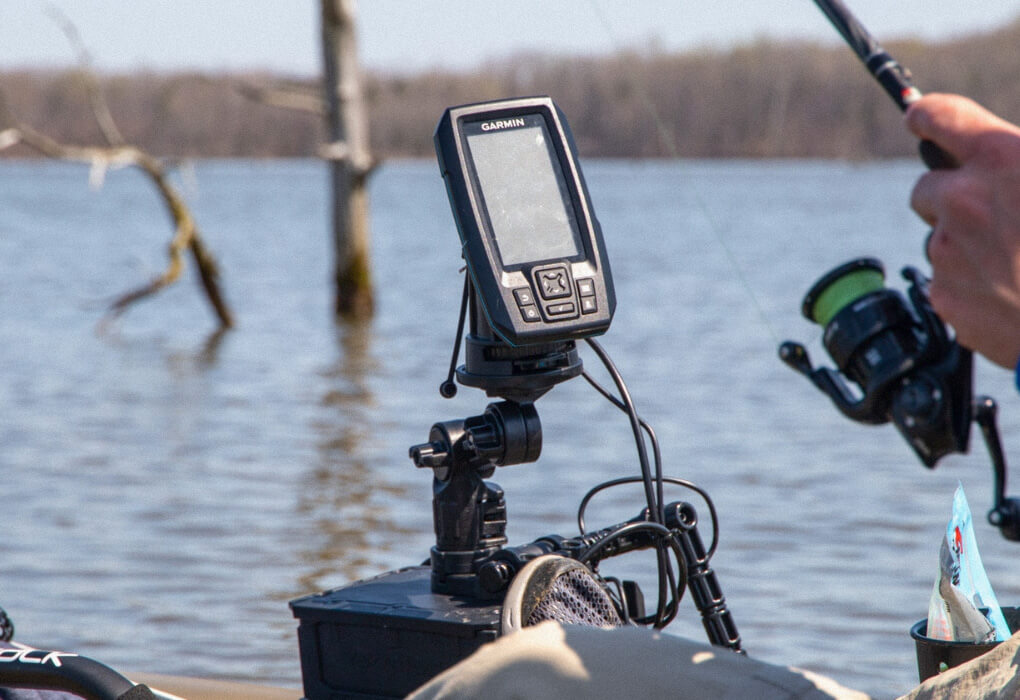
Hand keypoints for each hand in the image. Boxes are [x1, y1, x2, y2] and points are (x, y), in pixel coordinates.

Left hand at [906, 94, 1019, 368]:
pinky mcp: (944, 295)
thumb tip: (1006, 157)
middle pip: (927, 186)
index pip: (937, 116)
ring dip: (966, 243)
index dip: (928, 116)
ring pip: (940, 237)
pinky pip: (945, 280)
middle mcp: (963, 201)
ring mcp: (948, 251)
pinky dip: (969, 283)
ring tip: (1015, 260)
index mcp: (1000, 159)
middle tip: (995, 212)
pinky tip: (1009, 291)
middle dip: (952, 195)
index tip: (921, 120)